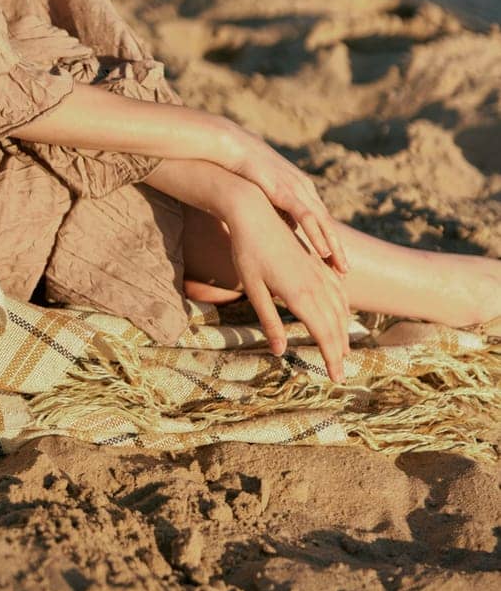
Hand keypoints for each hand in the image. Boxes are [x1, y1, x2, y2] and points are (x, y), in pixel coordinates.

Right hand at [224, 127, 349, 274]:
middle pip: (327, 223)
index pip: (321, 219)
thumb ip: (282, 206)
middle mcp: (305, 188)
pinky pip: (306, 217)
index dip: (330, 240)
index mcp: (302, 187)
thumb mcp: (269, 190)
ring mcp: (296, 189)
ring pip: (322, 222)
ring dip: (334, 246)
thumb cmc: (246, 168)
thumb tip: (291, 227)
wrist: (233, 146)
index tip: (336, 262)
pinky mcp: (285, 191)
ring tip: (342, 268)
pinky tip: (324, 252)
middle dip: (337, 248)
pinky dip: (317, 235)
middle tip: (345, 271)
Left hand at [225, 190, 351, 383]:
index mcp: (299, 295)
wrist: (254, 211)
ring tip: (342, 349)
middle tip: (340, 372)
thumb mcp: (253, 289)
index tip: (336, 379)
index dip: (331, 358)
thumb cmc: (246, 251)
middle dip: (339, 350)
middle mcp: (315, 284)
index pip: (323, 334)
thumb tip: (280, 352)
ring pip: (340, 306)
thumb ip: (268, 320)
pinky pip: (338, 288)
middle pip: (335, 324)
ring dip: (343, 330)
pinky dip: (343, 306)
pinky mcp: (316, 260)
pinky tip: (341, 313)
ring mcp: (318, 270)